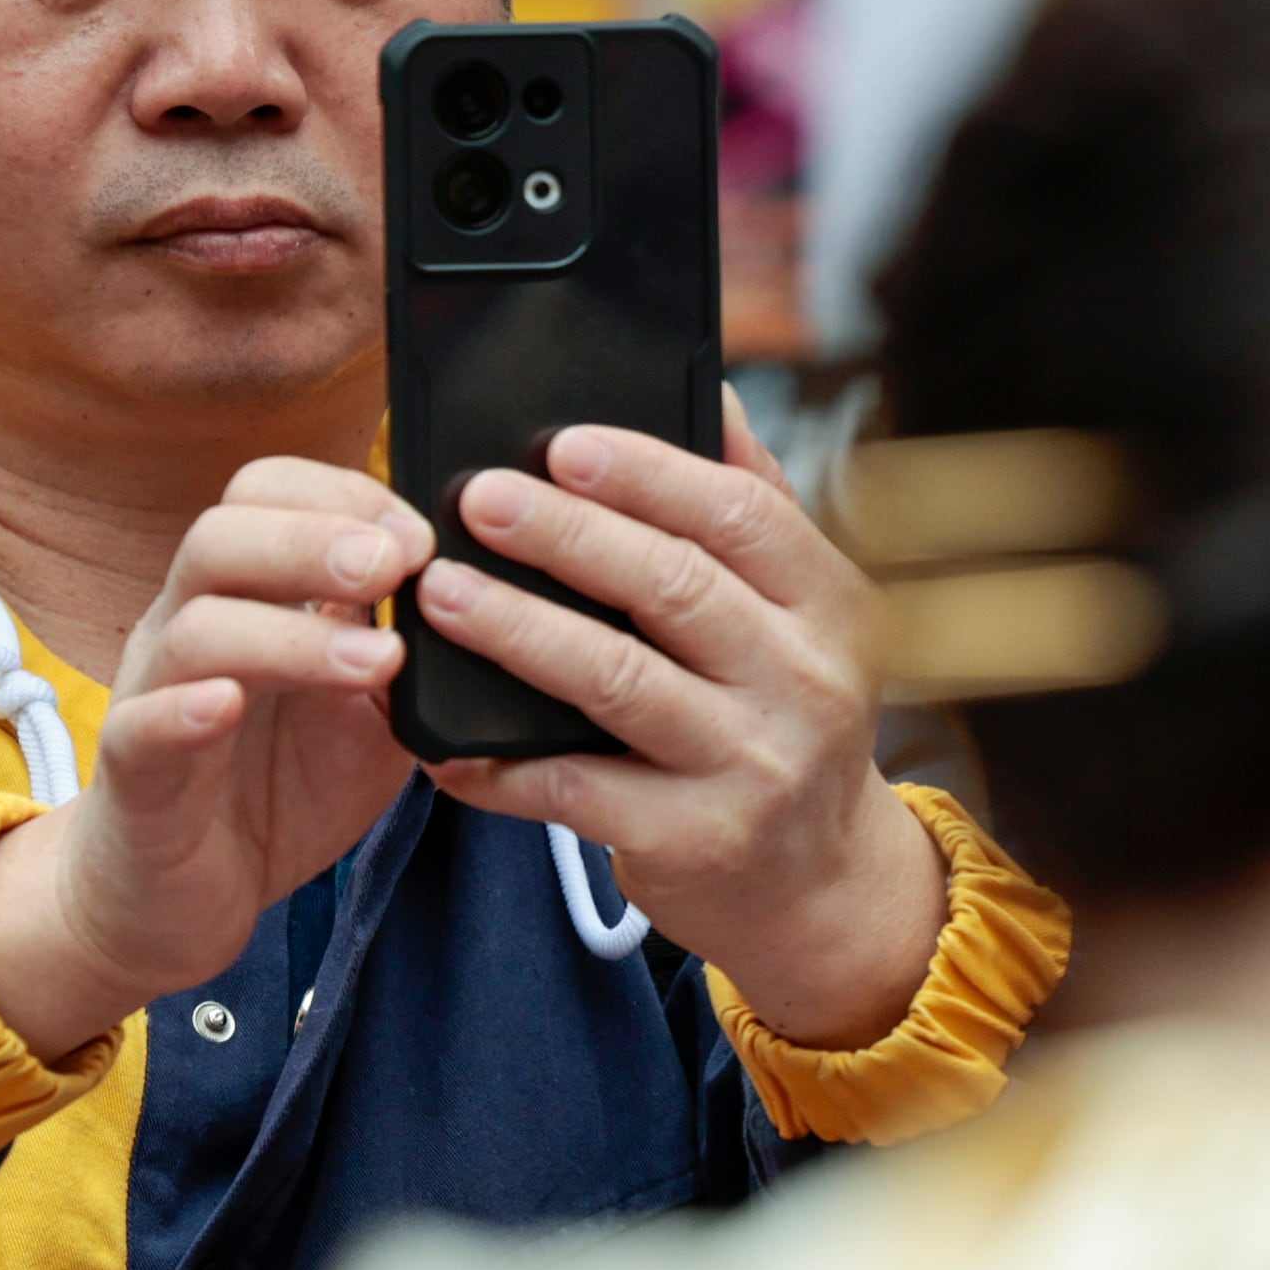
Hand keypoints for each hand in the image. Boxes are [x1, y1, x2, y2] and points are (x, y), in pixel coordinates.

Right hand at [0, 461, 432, 1061]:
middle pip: (222, 534)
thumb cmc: (278, 789)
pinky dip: (183, 709)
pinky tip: (226, 704)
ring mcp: (156, 694)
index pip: (269, 495)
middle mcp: (191, 626)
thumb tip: (487, 601)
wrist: (182, 901)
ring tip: (378, 659)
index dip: (344, 494)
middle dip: (316, 536)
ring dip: (292, 634)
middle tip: (399, 565)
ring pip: (196, 626)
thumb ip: (411, 656)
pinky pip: (141, 726)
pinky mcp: (134, 775)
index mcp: (249, 597)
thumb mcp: (371, 714)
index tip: (425, 535)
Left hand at [415, 394, 948, 1050]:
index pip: (742, 516)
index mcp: (829, 604)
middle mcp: (805, 681)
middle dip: (566, 536)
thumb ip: (754, 506)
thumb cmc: (783, 716)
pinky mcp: (696, 840)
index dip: (648, 474)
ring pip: (618, 683)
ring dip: (519, 632)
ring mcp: (755, 765)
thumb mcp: (803, 613)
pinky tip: (441, 738)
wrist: (819, 883)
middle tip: (475, 501)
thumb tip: (707, 385)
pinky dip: (500, 762)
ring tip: (441, 593)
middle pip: (674, 588)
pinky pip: (576, 789)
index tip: (561, 442)